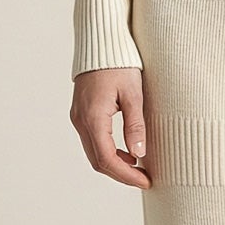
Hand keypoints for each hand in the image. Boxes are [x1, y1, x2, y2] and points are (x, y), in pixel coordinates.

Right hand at [70, 66, 150, 187]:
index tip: (146, 181)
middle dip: (121, 175)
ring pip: (94, 153)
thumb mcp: (133, 94)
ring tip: (139, 167)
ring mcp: (78, 118)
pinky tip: (127, 151)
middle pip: (98, 161)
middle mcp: (81, 121)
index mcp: (93, 118)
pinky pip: (92, 142)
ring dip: (115, 165)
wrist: (100, 43)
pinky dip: (108, 152)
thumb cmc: (119, 64)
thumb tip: (139, 154)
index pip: (107, 159)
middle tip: (145, 179)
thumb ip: (135, 125)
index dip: (127, 175)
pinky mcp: (81, 114)